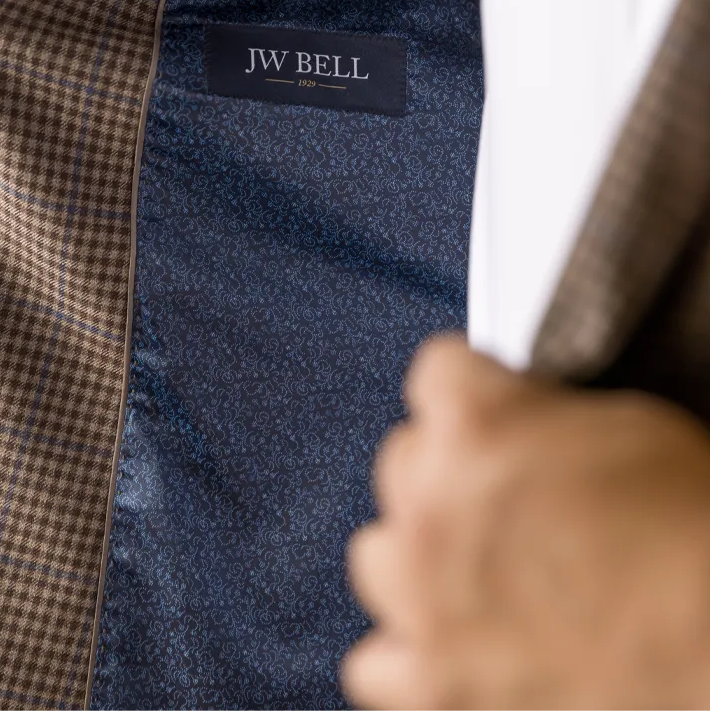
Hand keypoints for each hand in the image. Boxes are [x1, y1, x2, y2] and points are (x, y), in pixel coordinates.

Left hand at [342, 337, 709, 710]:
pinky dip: (413, 651)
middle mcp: (431, 502)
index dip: (473, 392)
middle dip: (448, 473)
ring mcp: (423, 597)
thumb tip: (515, 422)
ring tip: (477, 572)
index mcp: (477, 423)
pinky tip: (457, 643)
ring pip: (378, 554)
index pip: (436, 374)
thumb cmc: (694, 533)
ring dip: (419, 557)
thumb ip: (538, 415)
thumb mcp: (624, 425)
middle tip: (505, 499)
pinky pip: (376, 661)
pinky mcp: (432, 685)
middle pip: (402, 461)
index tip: (489, 410)